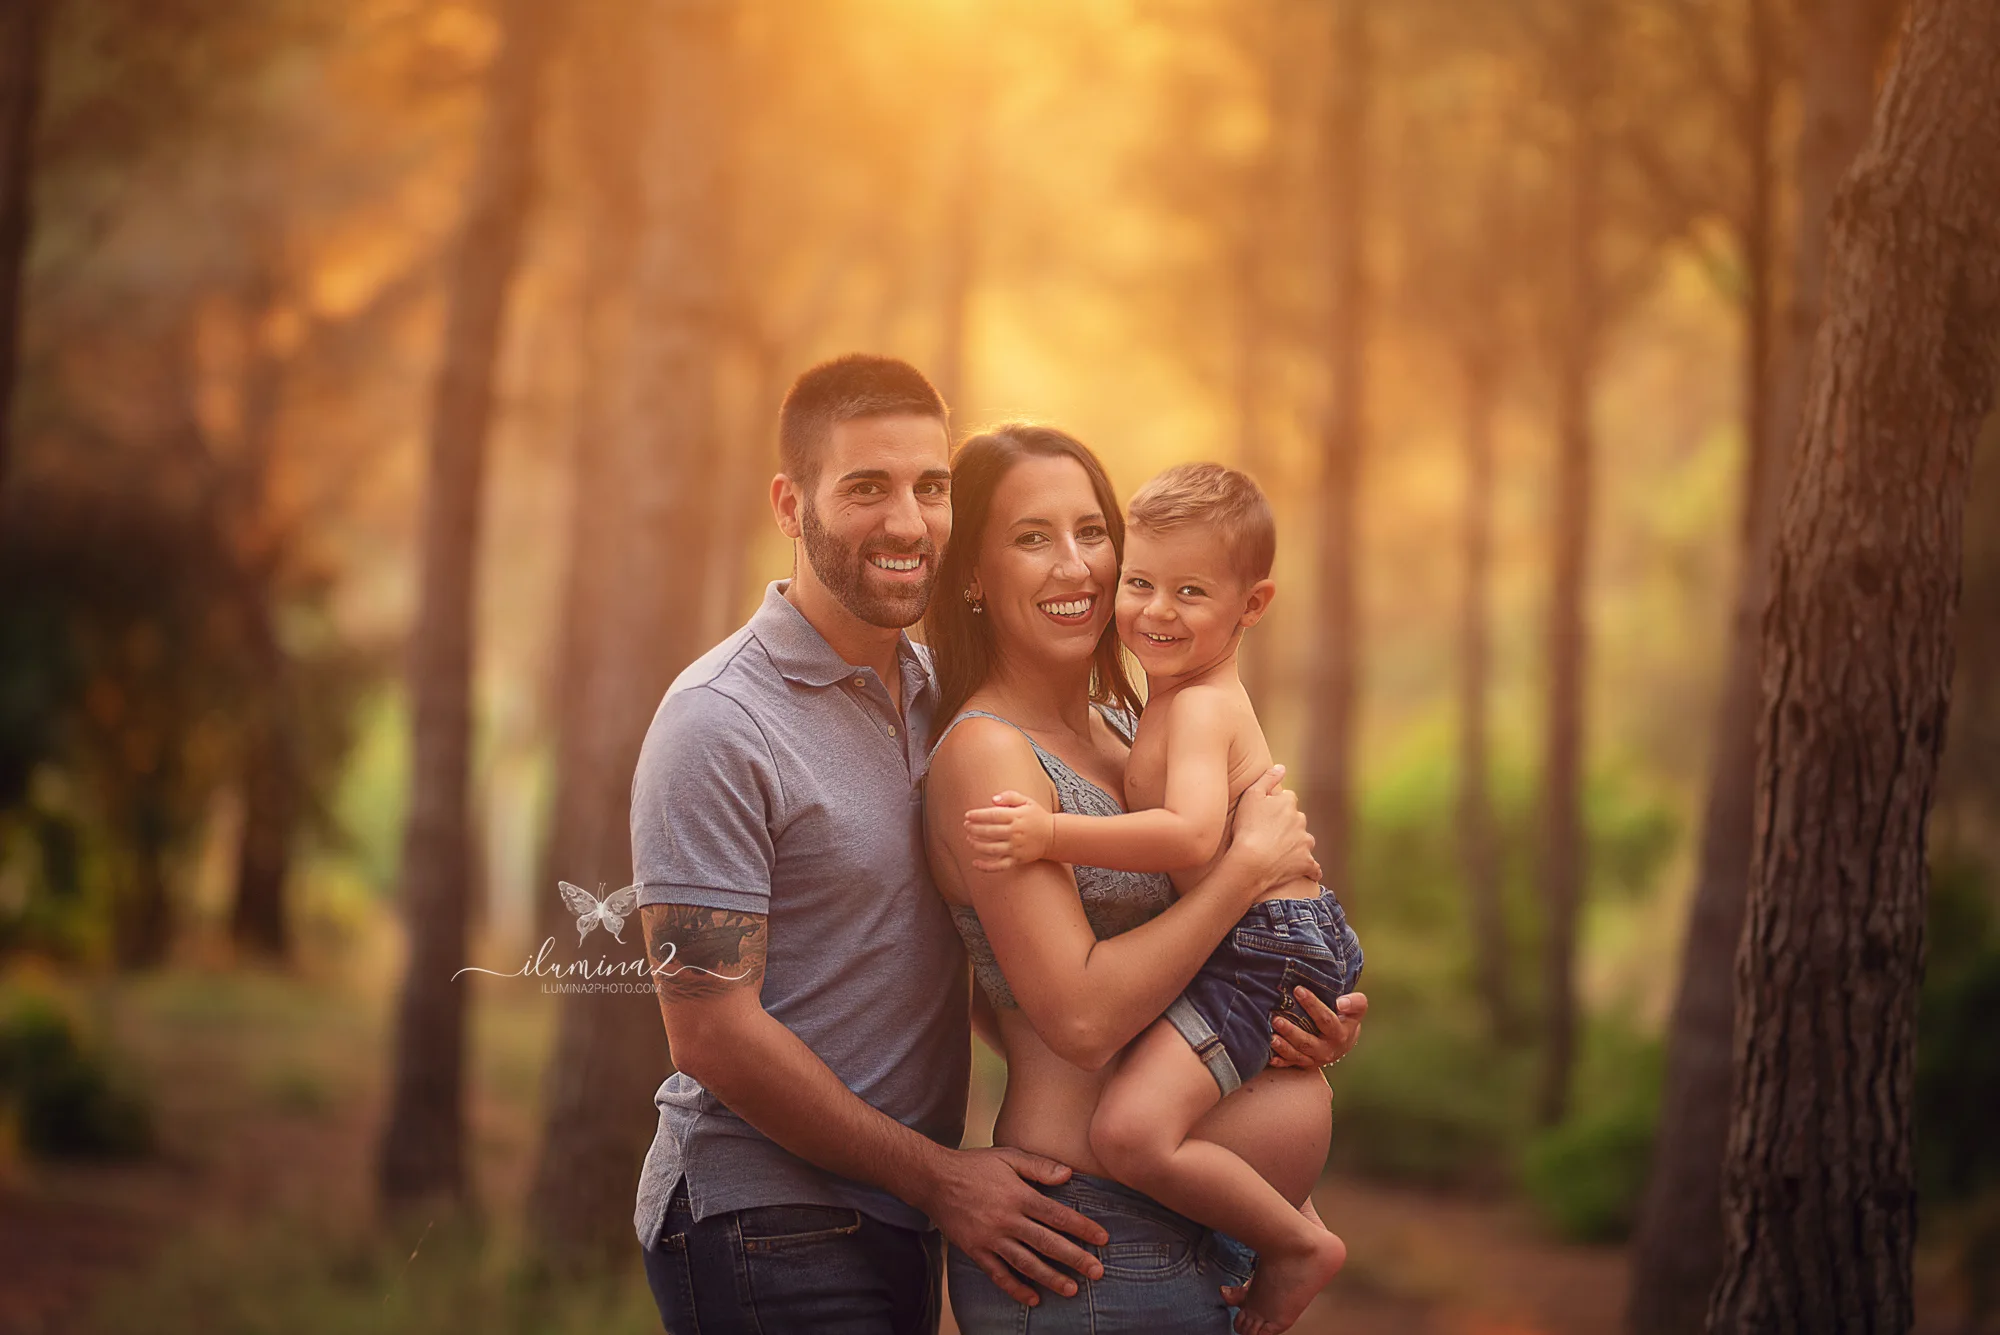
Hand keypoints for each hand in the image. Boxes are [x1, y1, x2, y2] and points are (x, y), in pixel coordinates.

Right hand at [918, 1146, 1108, 1305]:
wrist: (933, 1180)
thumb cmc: (974, 1166)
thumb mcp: (1007, 1156)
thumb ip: (1038, 1166)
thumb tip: (1069, 1174)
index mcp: (1018, 1196)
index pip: (1057, 1215)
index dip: (1082, 1228)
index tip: (1102, 1239)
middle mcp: (1007, 1220)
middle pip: (1047, 1243)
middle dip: (1075, 1258)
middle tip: (1098, 1271)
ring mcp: (990, 1238)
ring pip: (1026, 1263)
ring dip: (1050, 1278)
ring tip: (1072, 1289)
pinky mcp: (976, 1251)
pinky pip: (998, 1275)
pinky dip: (1016, 1288)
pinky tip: (1033, 1299)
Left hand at [965, 792, 1055, 871]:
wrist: (1054, 836)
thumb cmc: (1037, 816)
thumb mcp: (1027, 801)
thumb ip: (1010, 796)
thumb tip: (992, 799)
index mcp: (1016, 816)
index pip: (993, 815)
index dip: (977, 815)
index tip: (967, 815)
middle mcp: (1015, 832)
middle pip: (989, 831)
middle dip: (974, 829)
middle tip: (966, 826)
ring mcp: (1016, 848)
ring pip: (991, 849)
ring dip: (977, 844)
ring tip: (969, 839)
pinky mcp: (1017, 860)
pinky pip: (999, 866)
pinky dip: (986, 867)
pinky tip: (975, 863)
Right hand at [1226, 766, 1319, 895]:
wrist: (1252, 861)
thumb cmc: (1247, 828)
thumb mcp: (1251, 796)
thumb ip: (1267, 778)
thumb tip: (1282, 767)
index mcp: (1288, 803)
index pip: (1288, 799)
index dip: (1277, 807)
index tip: (1267, 815)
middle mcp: (1300, 820)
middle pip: (1297, 820)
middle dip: (1288, 825)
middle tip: (1270, 835)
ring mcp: (1305, 842)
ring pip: (1304, 841)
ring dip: (1297, 845)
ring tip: (1281, 854)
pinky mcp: (1306, 863)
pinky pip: (1313, 867)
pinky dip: (1311, 870)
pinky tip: (1308, 874)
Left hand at [1268, 989, 1365, 1068]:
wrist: (1344, 1042)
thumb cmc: (1346, 1018)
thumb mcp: (1357, 1009)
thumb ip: (1355, 1002)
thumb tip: (1341, 1003)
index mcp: (1340, 1034)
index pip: (1326, 1019)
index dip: (1312, 1005)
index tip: (1298, 990)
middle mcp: (1327, 1050)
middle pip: (1307, 1042)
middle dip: (1291, 1032)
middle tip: (1276, 1019)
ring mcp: (1314, 1059)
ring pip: (1297, 1055)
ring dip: (1283, 1047)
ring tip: (1270, 1037)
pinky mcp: (1304, 1064)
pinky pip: (1290, 1065)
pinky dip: (1280, 1062)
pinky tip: (1270, 1058)